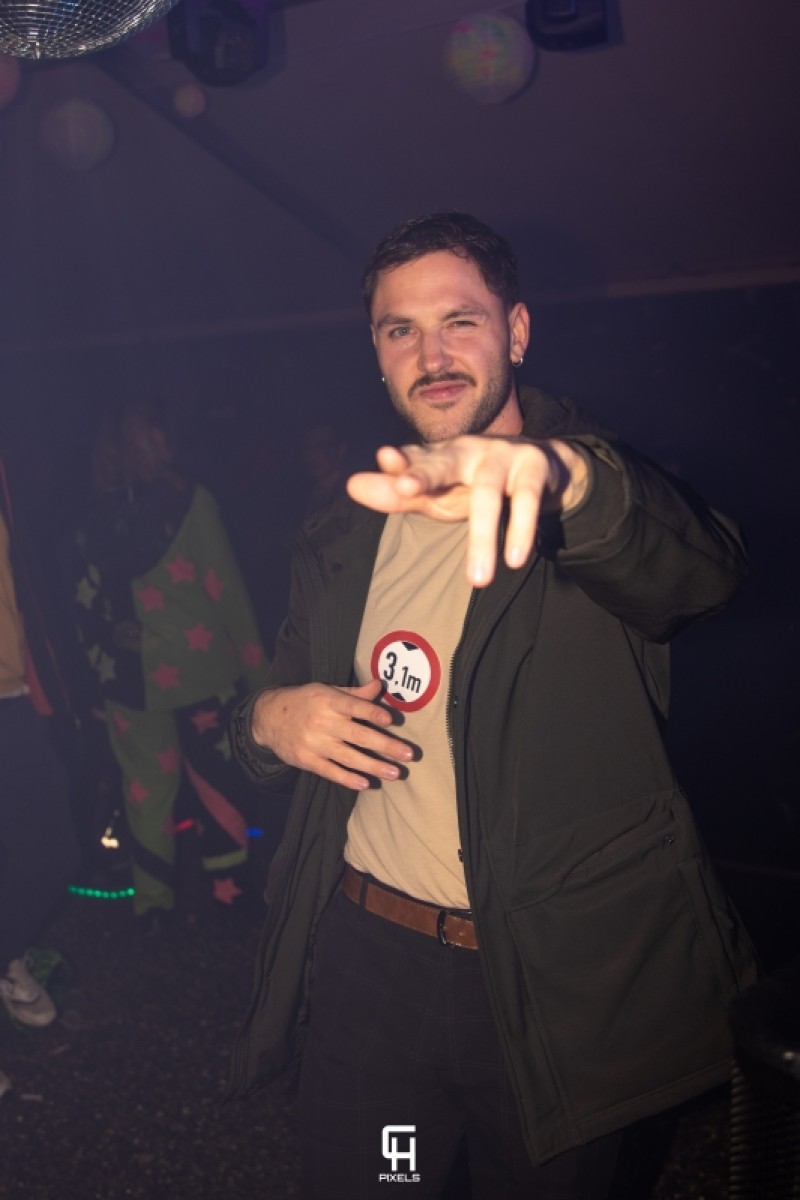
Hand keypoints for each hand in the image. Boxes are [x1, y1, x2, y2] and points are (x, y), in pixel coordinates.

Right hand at [251, 678, 414, 790]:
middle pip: (357, 735)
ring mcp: (313, 743)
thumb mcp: (327, 691)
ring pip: (348, 757)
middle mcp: (322, 722)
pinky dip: (347, 778)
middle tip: (408, 754)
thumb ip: (354, 694)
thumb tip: (379, 685)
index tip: (391, 720)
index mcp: (328, 701)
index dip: (372, 713)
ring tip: (394, 773)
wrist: (268, 717)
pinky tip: (365, 783)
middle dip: (385, 746)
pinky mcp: (306, 760)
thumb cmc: (305, 701)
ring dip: (373, 766)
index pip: (353, 706)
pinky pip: (330, 771)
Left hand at [346, 437, 587, 586]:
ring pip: (488, 494)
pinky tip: (515, 559)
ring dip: (483, 537)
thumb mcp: (438, 493)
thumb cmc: (476, 484)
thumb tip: (351, 485)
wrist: (545, 467)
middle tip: (407, 490)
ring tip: (477, 580)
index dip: (400, 462)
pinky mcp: (534, 468)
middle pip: (443, 462)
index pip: (414, 459)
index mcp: (439, 457)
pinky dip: (521, 529)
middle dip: (425, 474)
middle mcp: (467, 451)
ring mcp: (502, 456)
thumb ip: (398, 495)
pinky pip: (526, 500)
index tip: (384, 460)